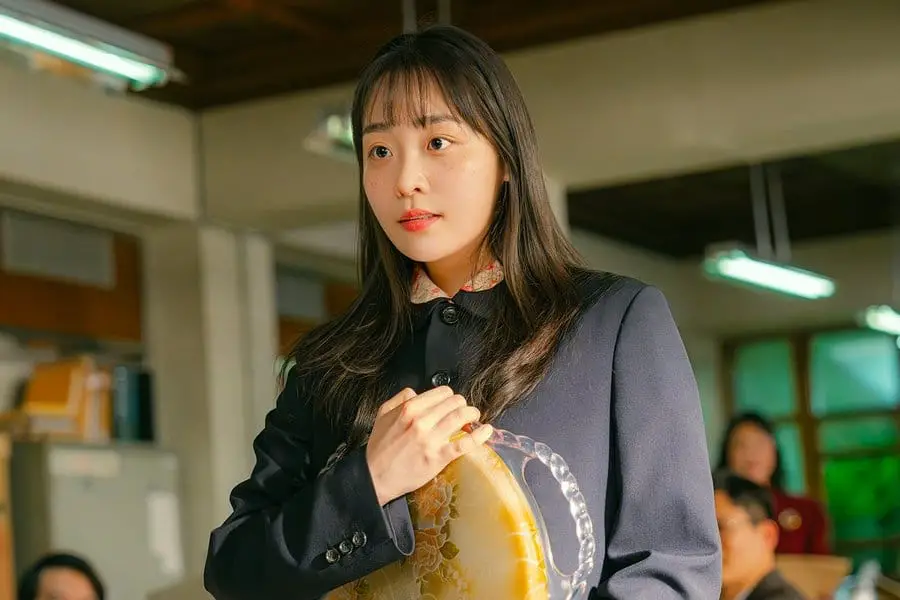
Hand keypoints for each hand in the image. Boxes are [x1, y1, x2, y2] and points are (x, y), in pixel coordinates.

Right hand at [365, 386, 492, 505]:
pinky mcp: (439, 457)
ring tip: (475, 418)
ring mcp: (432, 439)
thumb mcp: (382, 414)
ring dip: (473, 415)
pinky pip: (465, 443)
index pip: (442, 392)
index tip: (451, 403)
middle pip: (455, 402)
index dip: (450, 397)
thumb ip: (400, 399)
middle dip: (463, 405)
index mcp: (409, 408)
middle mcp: (422, 421)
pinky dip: (480, 436)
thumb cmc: (379, 448)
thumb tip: (416, 392)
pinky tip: (486, 431)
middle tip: (464, 411)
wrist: (375, 477)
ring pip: (462, 417)